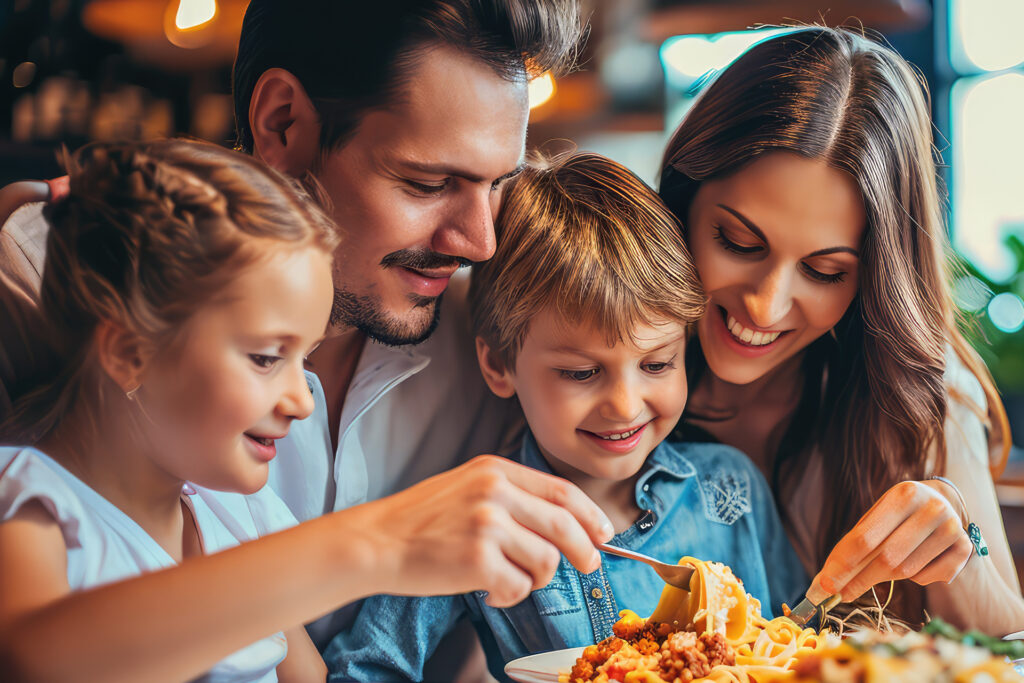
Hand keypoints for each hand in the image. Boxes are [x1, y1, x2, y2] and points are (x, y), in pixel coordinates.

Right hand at [343, 455, 614, 607]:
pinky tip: (486, 589)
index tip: (603, 533)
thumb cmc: (423, 520)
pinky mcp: (477, 560)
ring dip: (533, 579)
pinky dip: (508, 595)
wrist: (377, 540)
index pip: (562, 491)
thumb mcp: (469, 486)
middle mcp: (495, 492)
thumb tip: (568, 524)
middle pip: (565, 525)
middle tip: (588, 565)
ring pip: (546, 561)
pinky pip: (518, 587)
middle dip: (584, 551)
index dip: (590, 515)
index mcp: (496, 470)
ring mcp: (486, 525)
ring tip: (506, 577)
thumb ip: (513, 496)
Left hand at [810, 480, 972, 601]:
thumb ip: (853, 545)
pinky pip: (927, 578)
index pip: (865, 538)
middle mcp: (932, 509)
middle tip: (839, 594)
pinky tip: (915, 560)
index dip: (842, 565)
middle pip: (886, 558)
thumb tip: (825, 581)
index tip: (825, 585)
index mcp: (903, 495)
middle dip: (858, 580)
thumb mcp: (876, 517)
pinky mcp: (965, 549)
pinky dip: (913, 577)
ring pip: (907, 571)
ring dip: (886, 576)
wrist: (942, 503)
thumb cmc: (898, 514)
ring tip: (881, 567)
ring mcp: (952, 529)